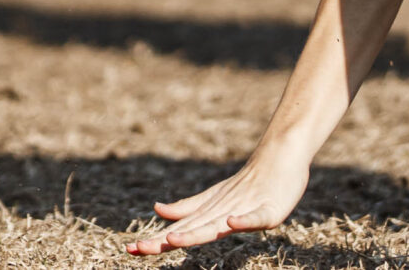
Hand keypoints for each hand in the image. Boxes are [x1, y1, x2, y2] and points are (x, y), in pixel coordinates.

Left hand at [127, 144, 309, 255]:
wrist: (278, 159)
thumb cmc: (247, 184)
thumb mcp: (214, 198)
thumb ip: (187, 207)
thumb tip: (157, 209)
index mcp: (208, 212)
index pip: (178, 230)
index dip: (156, 241)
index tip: (130, 249)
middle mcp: (220, 212)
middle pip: (190, 230)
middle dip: (164, 241)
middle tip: (138, 248)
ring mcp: (243, 210)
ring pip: (216, 225)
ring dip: (195, 233)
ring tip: (173, 240)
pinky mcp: (268, 211)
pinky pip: (255, 218)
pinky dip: (244, 220)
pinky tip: (232, 222)